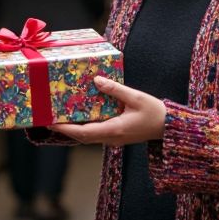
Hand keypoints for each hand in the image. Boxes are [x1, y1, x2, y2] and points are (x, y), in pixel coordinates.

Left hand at [50, 76, 165, 145]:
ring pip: (88, 137)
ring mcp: (113, 139)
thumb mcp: (135, 97)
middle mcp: (111, 138)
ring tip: (60, 117)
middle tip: (49, 119)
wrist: (168, 126)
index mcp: (114, 130)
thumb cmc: (154, 112)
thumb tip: (97, 80)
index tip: (52, 122)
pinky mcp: (116, 136)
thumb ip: (115, 89)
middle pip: (82, 137)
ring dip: (74, 129)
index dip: (66, 128)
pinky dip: (85, 127)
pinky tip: (80, 117)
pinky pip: (96, 134)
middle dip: (65, 129)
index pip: (84, 132)